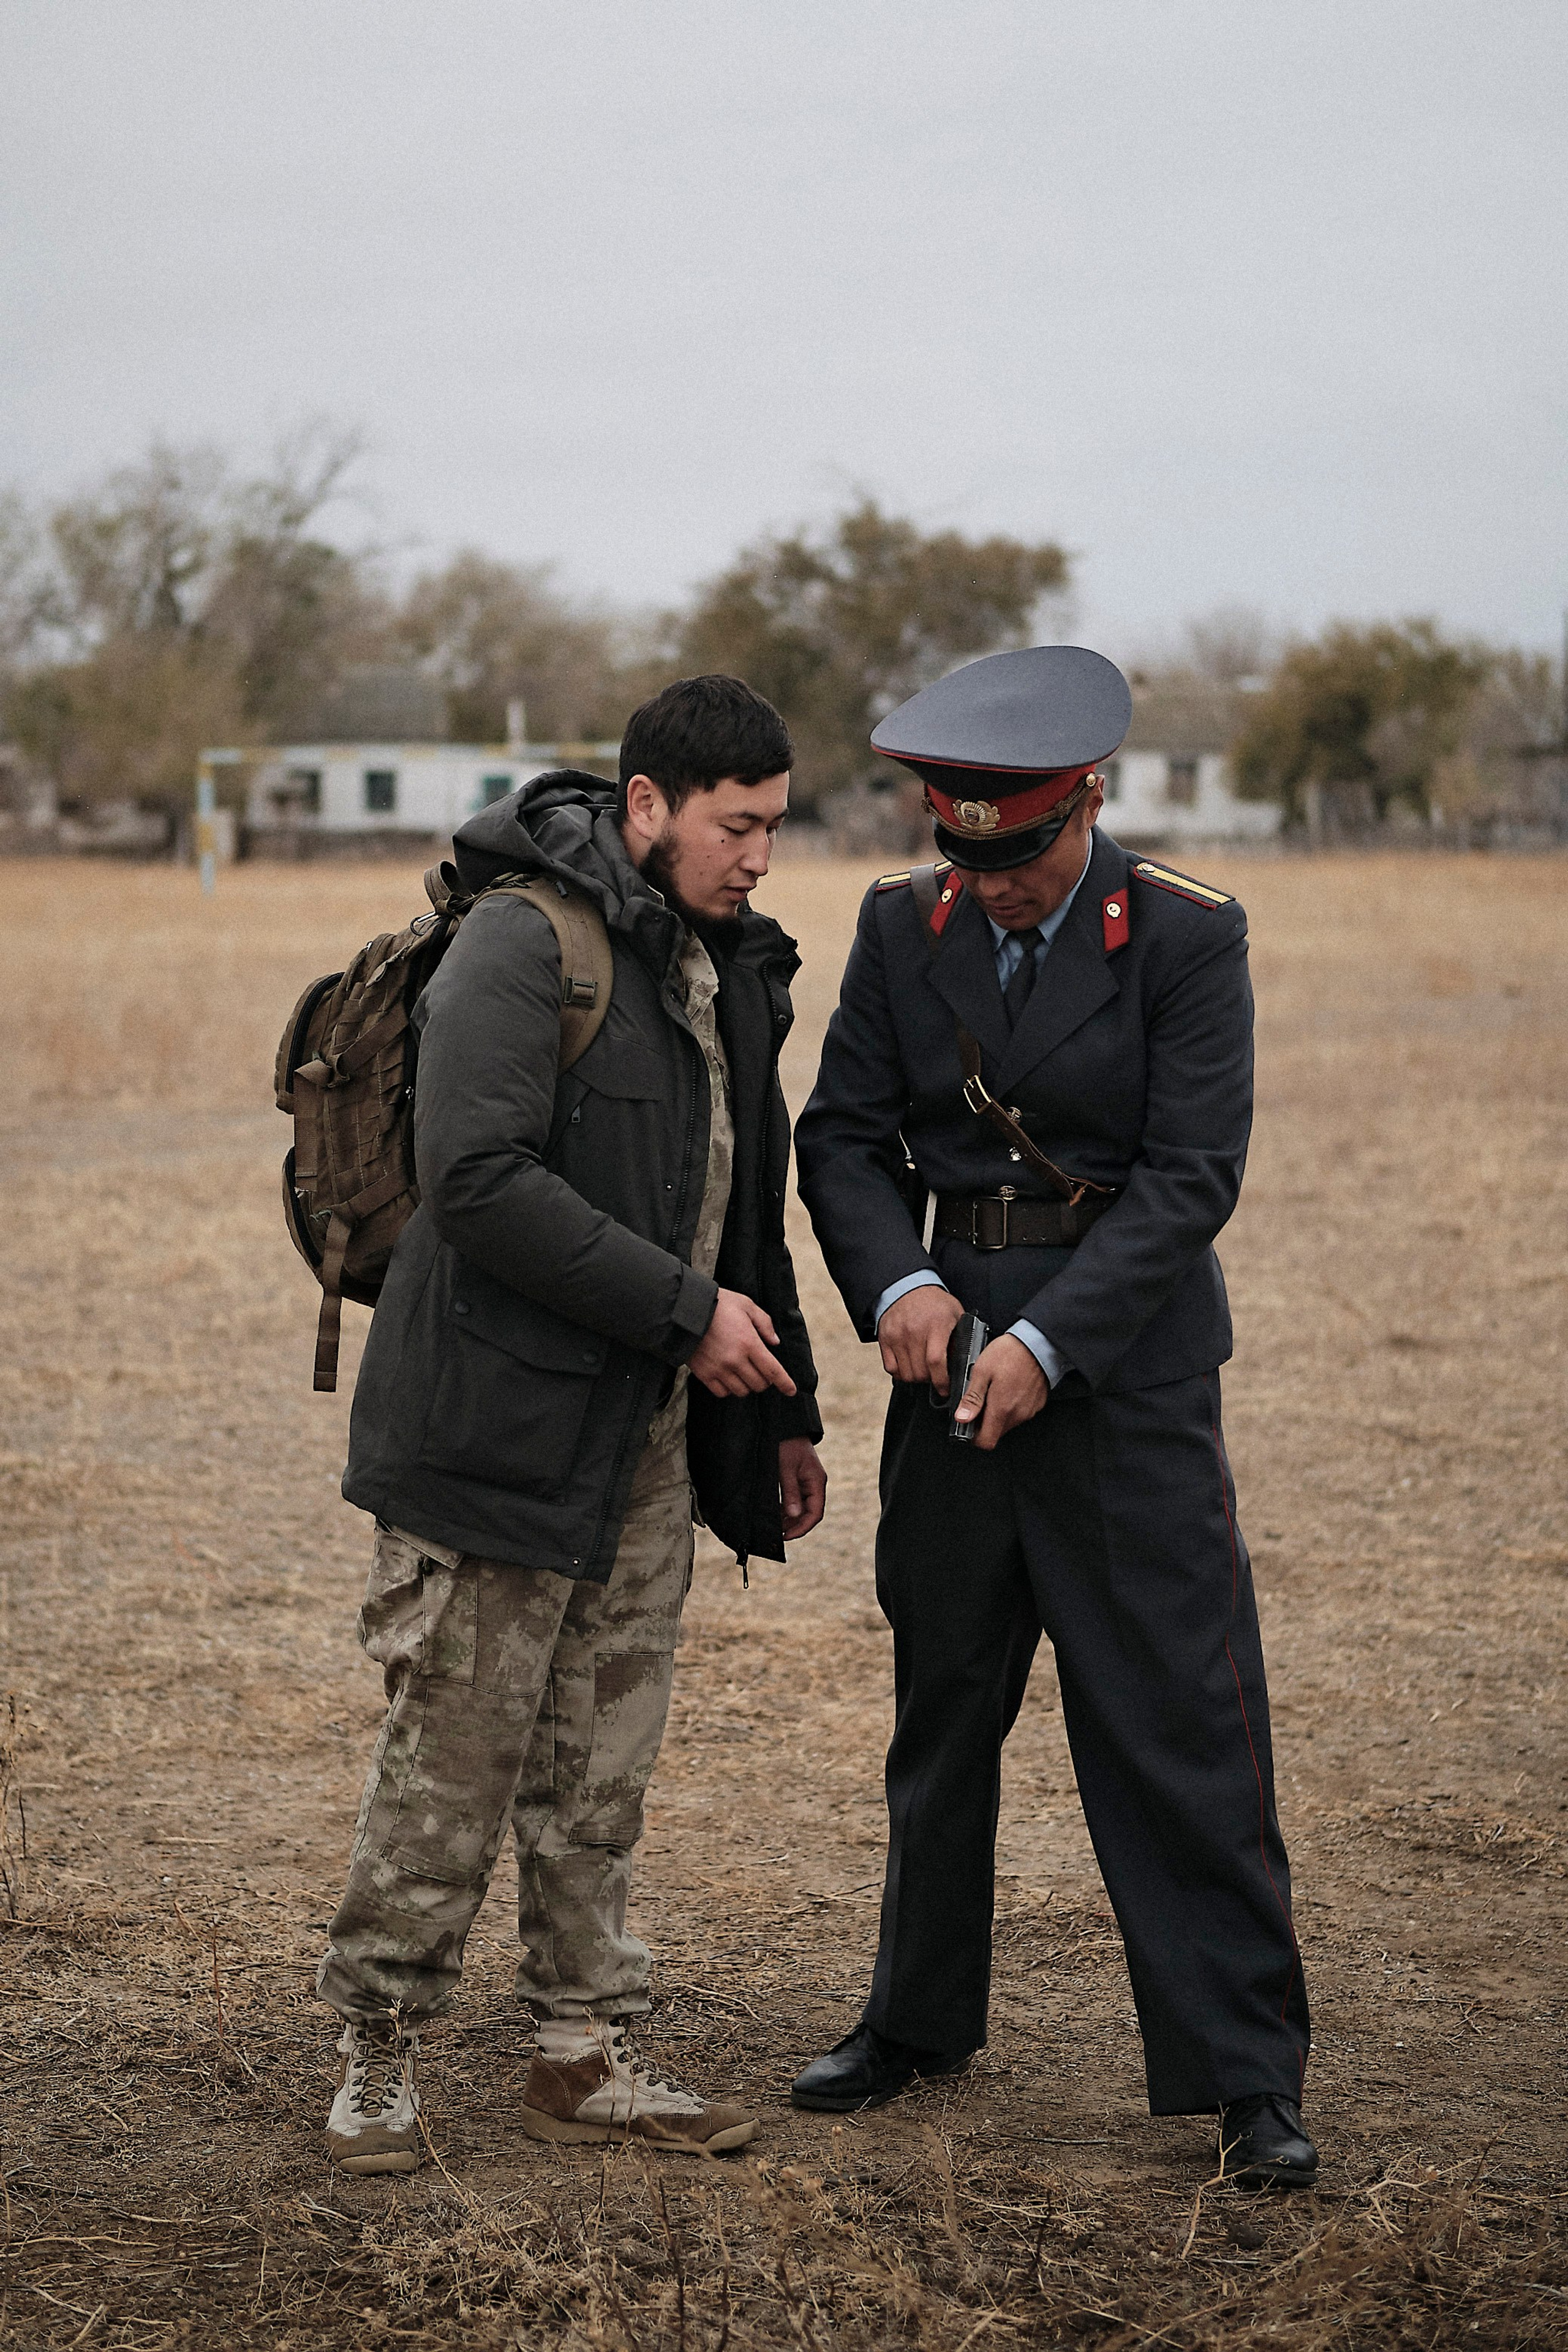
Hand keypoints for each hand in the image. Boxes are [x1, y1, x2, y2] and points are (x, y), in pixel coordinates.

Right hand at [689, 1288, 797, 1399]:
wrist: (684, 1311)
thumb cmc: (718, 1304)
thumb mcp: (746, 1305)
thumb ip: (764, 1323)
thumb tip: (775, 1342)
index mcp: (749, 1342)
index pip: (773, 1370)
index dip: (785, 1383)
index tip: (791, 1391)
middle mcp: (735, 1360)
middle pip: (759, 1384)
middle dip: (765, 1380)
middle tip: (761, 1370)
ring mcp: (719, 1369)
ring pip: (742, 1391)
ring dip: (748, 1385)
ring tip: (744, 1373)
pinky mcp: (704, 1374)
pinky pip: (722, 1393)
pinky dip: (729, 1389)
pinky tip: (729, 1378)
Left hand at [778, 1437, 827, 1538]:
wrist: (785, 1427)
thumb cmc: (786, 1444)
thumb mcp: (785, 1468)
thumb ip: (790, 1492)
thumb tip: (793, 1515)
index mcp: (816, 1481)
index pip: (815, 1513)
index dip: (802, 1527)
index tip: (787, 1536)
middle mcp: (814, 1484)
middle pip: (809, 1513)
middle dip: (795, 1525)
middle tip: (779, 1534)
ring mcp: (807, 1483)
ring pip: (802, 1508)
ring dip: (790, 1519)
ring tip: (776, 1527)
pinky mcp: (799, 1481)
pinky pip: (796, 1500)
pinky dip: (788, 1509)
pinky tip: (777, 1514)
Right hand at [877, 1285, 964, 1389]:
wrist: (906, 1287)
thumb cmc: (934, 1302)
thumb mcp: (955, 1313)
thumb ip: (961, 1336)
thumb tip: (967, 1362)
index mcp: (936, 1326)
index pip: (936, 1362)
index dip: (941, 1381)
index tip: (945, 1389)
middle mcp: (914, 1331)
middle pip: (920, 1372)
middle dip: (930, 1380)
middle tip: (935, 1375)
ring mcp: (897, 1336)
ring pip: (906, 1374)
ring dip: (916, 1377)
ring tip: (922, 1370)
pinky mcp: (885, 1339)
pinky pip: (890, 1368)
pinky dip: (900, 1373)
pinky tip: (908, 1366)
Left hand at [953, 1334, 1048, 1448]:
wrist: (1038, 1342)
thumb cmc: (1011, 1353)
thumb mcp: (982, 1371)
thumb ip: (972, 1399)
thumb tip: (962, 1418)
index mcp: (1001, 1409)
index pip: (986, 1442)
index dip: (974, 1437)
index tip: (969, 1424)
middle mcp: (1017, 1414)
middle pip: (996, 1432)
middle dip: (985, 1422)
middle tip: (981, 1399)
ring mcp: (1029, 1410)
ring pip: (1008, 1423)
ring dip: (998, 1412)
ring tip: (995, 1389)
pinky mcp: (1037, 1404)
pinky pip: (1020, 1413)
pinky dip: (1011, 1405)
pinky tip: (1008, 1387)